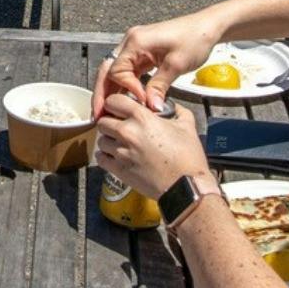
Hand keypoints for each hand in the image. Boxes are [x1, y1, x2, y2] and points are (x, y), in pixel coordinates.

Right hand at [91, 11, 219, 120]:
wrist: (208, 27)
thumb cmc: (195, 38)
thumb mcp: (176, 65)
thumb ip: (159, 87)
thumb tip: (149, 107)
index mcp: (136, 41)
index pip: (117, 70)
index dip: (126, 89)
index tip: (140, 102)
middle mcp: (131, 42)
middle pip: (107, 70)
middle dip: (102, 93)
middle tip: (98, 114)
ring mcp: (136, 47)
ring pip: (115, 72)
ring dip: (111, 91)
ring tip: (106, 112)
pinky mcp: (143, 53)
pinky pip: (128, 71)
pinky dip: (125, 86)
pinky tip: (124, 100)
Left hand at [95, 94, 209, 198]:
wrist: (186, 186)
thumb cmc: (188, 158)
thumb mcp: (187, 125)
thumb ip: (176, 110)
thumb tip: (171, 106)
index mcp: (142, 118)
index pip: (112, 101)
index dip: (115, 104)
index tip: (119, 109)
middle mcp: (127, 133)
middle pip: (102, 121)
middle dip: (110, 122)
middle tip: (119, 126)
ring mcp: (121, 152)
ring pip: (101, 140)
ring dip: (108, 140)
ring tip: (120, 143)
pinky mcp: (119, 170)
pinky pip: (100, 158)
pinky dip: (106, 156)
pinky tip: (116, 156)